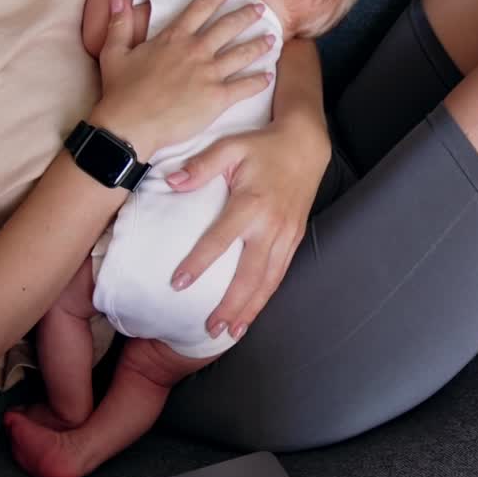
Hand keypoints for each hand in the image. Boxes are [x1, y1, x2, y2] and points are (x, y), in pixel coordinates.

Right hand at [93, 0, 274, 157]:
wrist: (130, 125)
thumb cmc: (121, 91)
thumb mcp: (113, 52)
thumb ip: (119, 23)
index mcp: (174, 38)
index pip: (200, 9)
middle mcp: (196, 51)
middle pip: (228, 27)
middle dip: (247, 15)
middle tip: (261, 8)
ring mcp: (209, 74)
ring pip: (242, 53)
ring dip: (259, 44)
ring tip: (272, 39)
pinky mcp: (217, 98)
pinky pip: (245, 86)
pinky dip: (259, 80)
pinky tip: (269, 76)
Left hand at [163, 115, 330, 338]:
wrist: (306, 145)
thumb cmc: (263, 146)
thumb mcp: (230, 146)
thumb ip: (201, 165)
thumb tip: (171, 182)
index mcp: (252, 203)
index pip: (220, 239)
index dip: (198, 263)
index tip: (178, 284)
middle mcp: (271, 225)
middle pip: (250, 274)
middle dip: (231, 304)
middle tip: (211, 328)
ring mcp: (287, 235)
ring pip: (269, 280)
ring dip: (250, 308)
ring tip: (231, 331)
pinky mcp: (295, 239)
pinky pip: (280, 274)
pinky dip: (266, 296)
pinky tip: (252, 312)